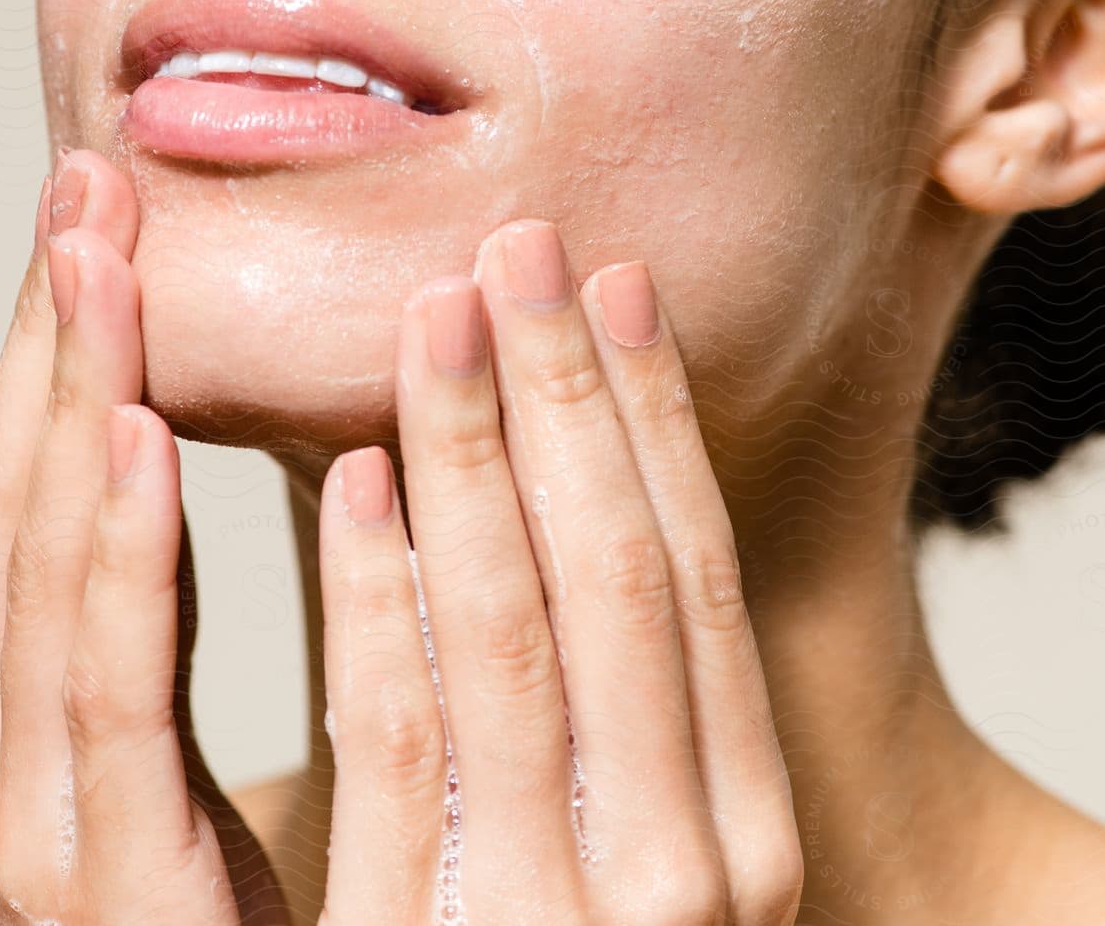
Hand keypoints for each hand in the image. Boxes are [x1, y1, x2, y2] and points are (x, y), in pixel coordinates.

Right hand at [0, 150, 283, 924]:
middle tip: (87, 195)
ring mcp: (43, 834)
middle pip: (20, 513)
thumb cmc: (259, 908)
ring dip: (78, 407)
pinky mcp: (116, 895)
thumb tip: (344, 439)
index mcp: (37, 713)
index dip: (62, 350)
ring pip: (47, 581)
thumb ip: (233, 607)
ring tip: (104, 271)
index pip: (40, 493)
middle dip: (54, 348)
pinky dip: (126, 565)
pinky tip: (151, 444)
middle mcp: (8, 763)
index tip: (107, 210)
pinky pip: (116, 707)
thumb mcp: (224, 738)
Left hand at [317, 219, 804, 924]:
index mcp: (749, 838)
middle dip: (570, 393)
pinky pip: (396, 737)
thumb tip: (582, 511)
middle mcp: (680, 874)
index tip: (619, 285)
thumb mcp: (643, 870)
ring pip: (508, 631)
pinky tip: (355, 481)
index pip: (703, 581)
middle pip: (619, 577)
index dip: (658, 420)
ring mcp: (555, 919)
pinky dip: (375, 596)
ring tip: (436, 310)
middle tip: (523, 246)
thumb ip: (637, 738)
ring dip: (469, 449)